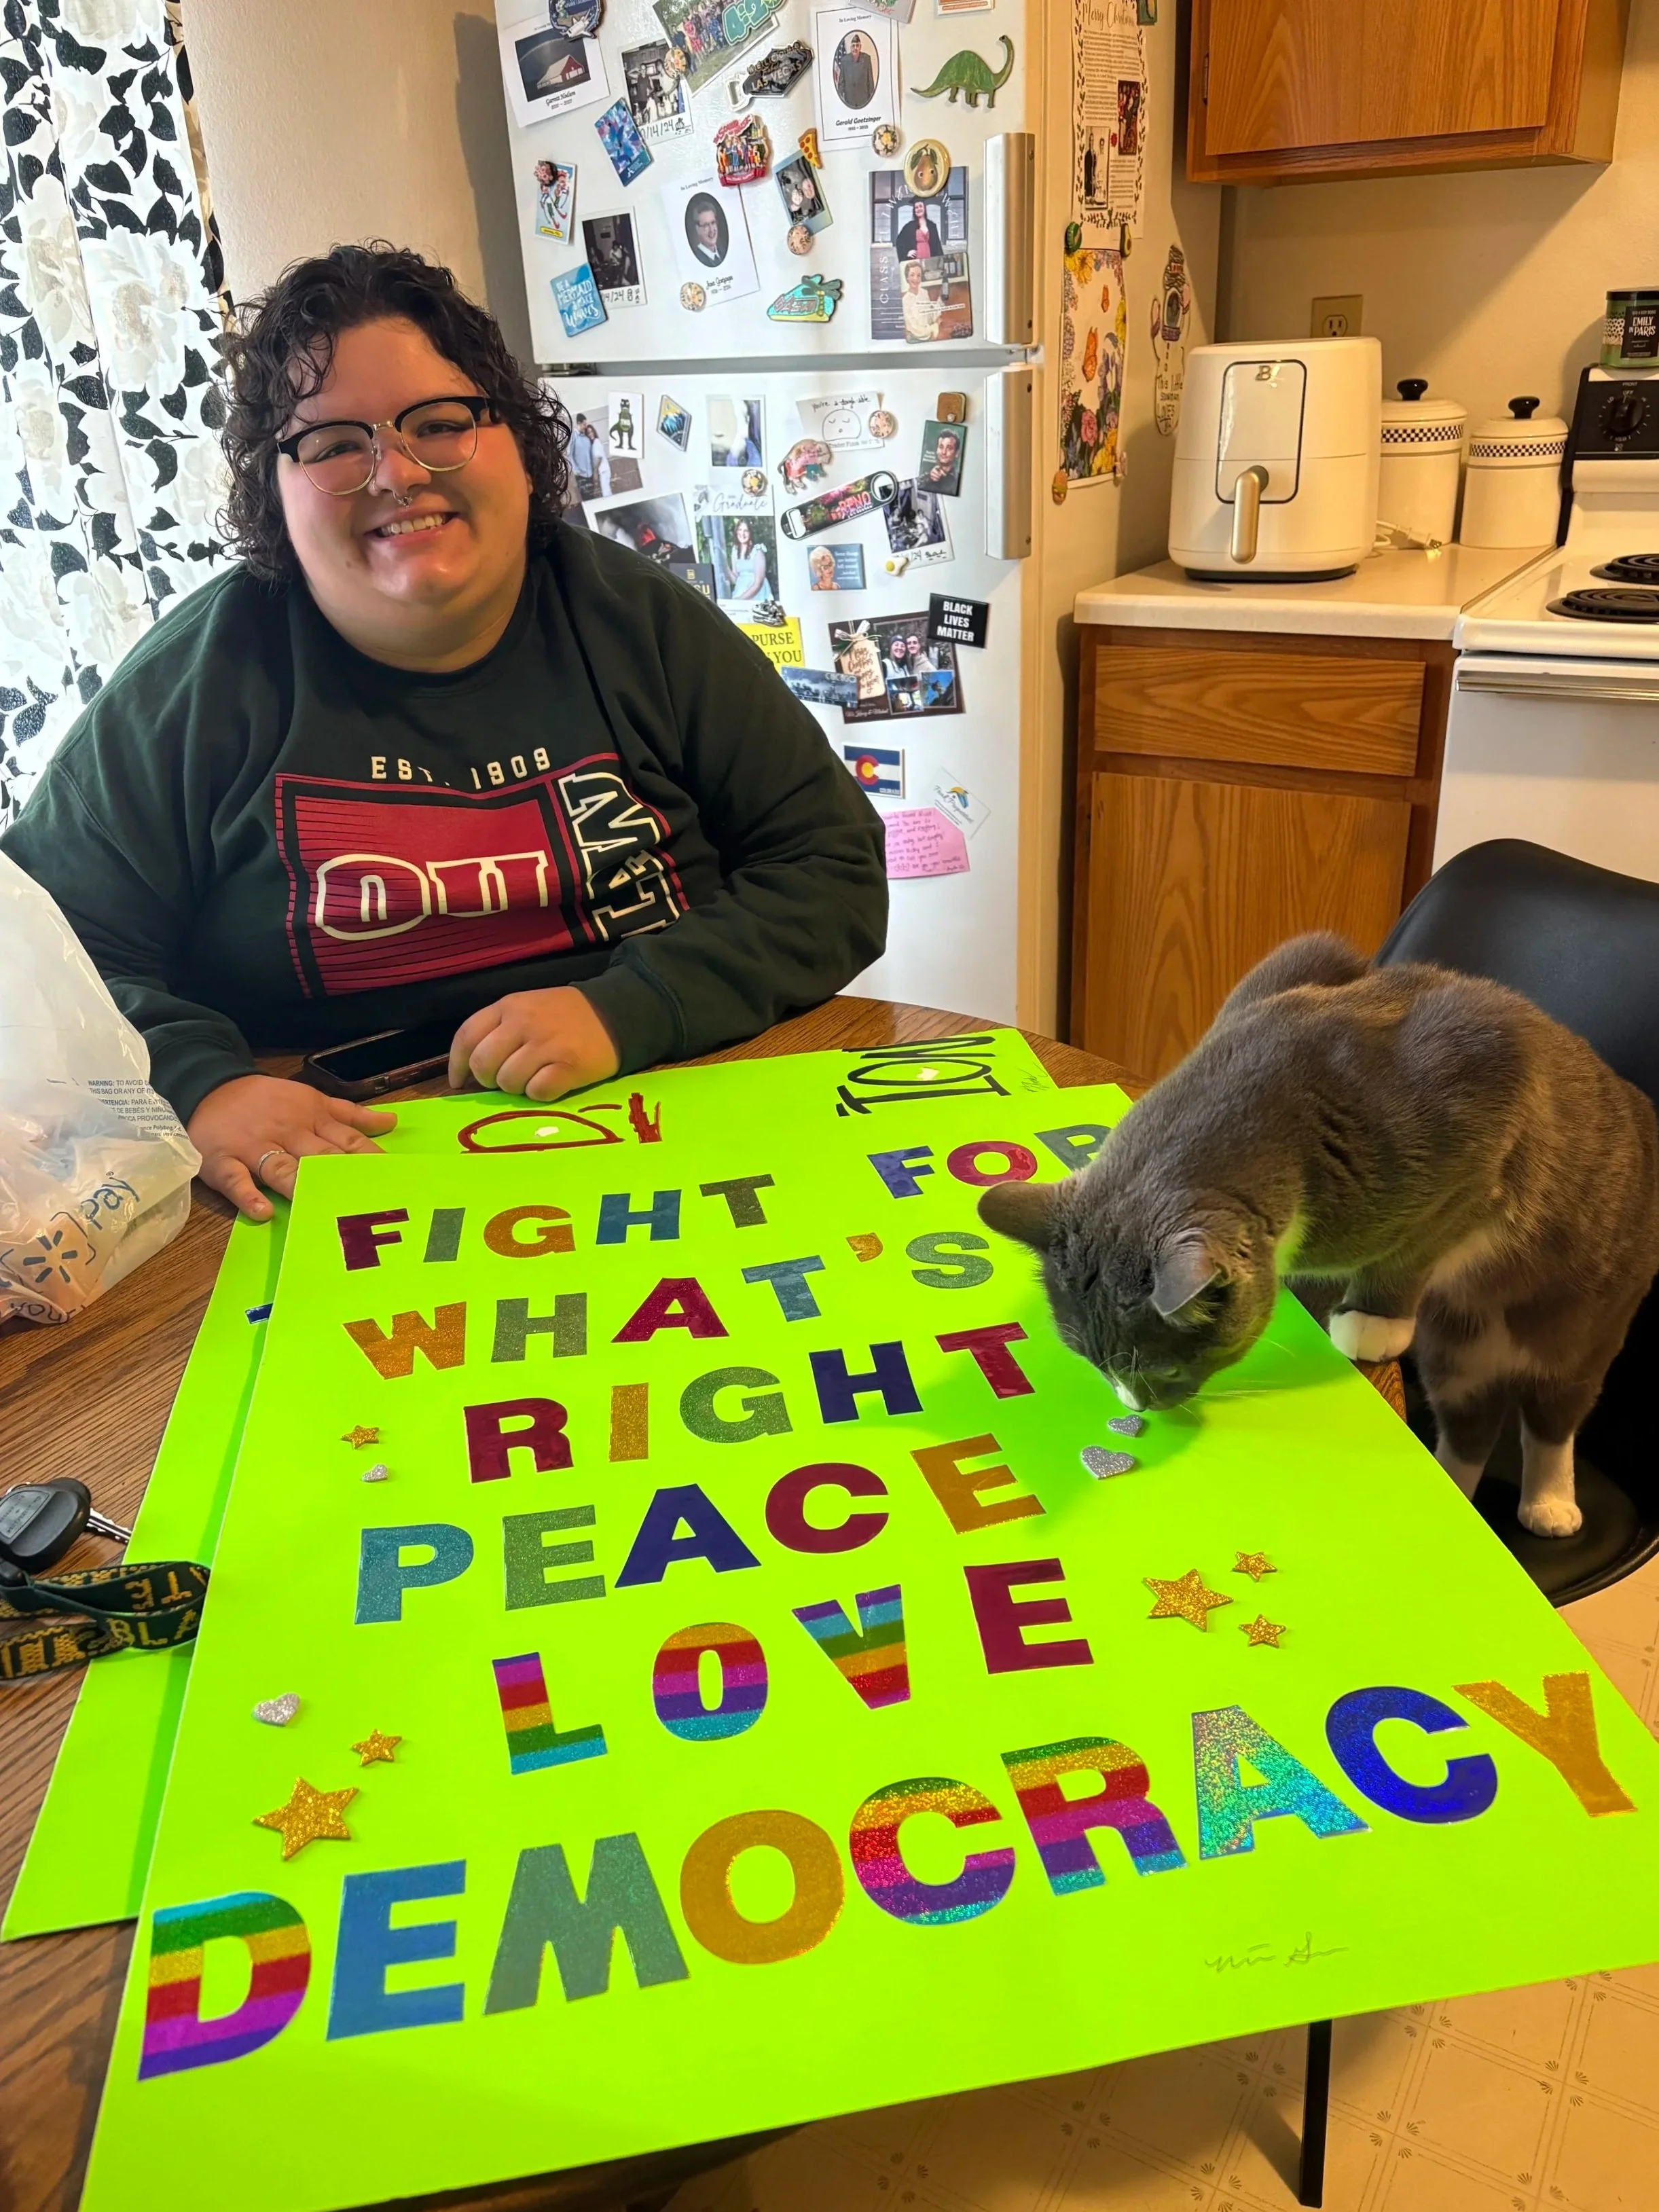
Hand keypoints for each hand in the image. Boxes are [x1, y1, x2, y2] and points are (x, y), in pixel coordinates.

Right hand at [186, 1075, 396, 1221]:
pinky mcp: (223, 1161)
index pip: (347, 1141)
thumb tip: (392, 1122)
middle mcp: (288, 1133)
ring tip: (319, 1204)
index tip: (392, 1179)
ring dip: (300, 1185)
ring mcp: (254, 1148)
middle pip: (319, 1157)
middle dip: (341, 1176)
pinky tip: (262, 1211)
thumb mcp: (312, 1100)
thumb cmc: (269, 1101)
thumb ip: (351, 1115)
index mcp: (312, 1119)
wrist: (210, 1086)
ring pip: (281, 1167)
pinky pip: (236, 1179)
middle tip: (365, 1200)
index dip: (369, 1160)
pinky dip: (248, 1195)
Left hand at [448, 987, 619, 1101]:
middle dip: (489, 1080)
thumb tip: (473, 1068)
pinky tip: (552, 1082)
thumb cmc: (566, 1015)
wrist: (616, 1014)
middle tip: (505, 1080)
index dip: (457, 1064)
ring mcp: (546, 1044)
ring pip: (508, 1081)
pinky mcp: (569, 1065)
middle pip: (483, 1064)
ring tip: (534, 1077)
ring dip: (517, 1088)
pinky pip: (537, 1092)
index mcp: (509, 1006)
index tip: (460, 1081)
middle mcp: (523, 1023)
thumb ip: (499, 1029)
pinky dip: (540, 1094)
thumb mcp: (528, 1007)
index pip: (466, 1036)